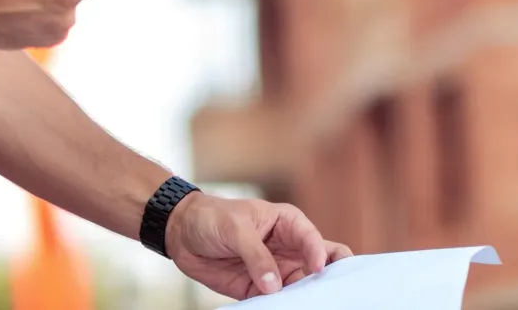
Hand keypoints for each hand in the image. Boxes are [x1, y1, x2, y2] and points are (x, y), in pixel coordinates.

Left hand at [165, 191, 351, 298]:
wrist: (181, 233)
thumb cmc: (210, 217)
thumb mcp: (234, 228)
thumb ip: (256, 255)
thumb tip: (274, 285)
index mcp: (287, 223)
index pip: (313, 239)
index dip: (319, 254)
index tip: (318, 269)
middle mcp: (288, 249)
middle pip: (320, 265)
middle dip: (330, 278)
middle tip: (336, 292)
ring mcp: (276, 271)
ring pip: (302, 288)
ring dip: (306, 298)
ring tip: (308, 306)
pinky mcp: (260, 289)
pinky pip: (278, 303)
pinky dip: (282, 308)